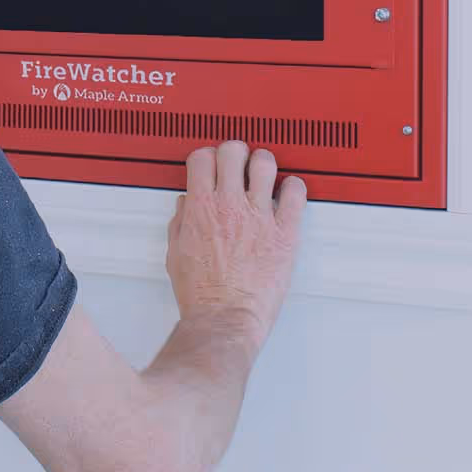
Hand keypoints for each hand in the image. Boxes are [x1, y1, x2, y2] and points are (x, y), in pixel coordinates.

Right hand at [166, 142, 306, 352]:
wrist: (226, 319)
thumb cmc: (202, 295)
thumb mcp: (176, 255)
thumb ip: (181, 223)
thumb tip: (186, 206)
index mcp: (201, 209)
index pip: (203, 158)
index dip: (206, 158)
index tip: (211, 165)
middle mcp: (230, 206)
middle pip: (233, 151)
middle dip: (233, 153)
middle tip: (237, 165)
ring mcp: (259, 217)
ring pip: (265, 163)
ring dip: (262, 164)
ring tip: (262, 176)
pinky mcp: (285, 232)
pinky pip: (296, 193)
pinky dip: (294, 187)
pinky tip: (287, 194)